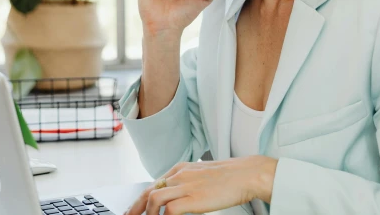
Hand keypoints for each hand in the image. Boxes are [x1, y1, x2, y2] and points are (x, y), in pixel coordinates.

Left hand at [124, 156, 277, 214]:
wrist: (246, 174)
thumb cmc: (229, 178)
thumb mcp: (201, 176)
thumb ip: (186, 183)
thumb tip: (175, 199)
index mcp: (180, 169)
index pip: (153, 185)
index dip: (140, 201)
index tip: (133, 211)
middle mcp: (179, 175)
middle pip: (148, 192)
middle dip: (135, 208)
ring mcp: (185, 185)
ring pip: (154, 200)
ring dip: (148, 214)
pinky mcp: (193, 197)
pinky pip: (169, 211)